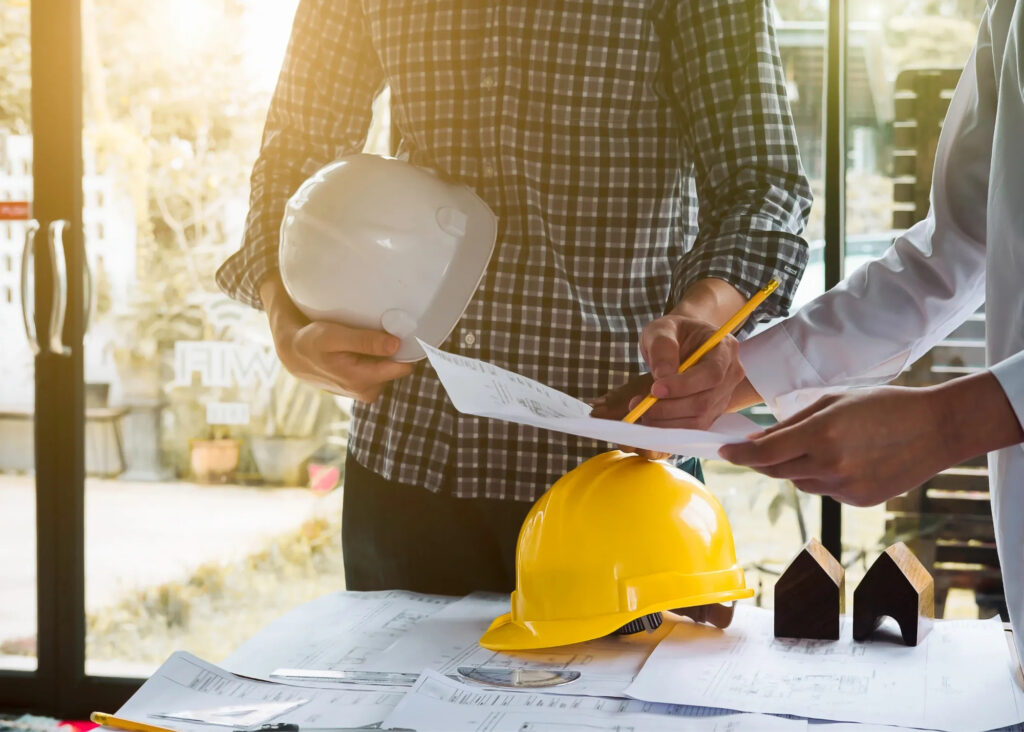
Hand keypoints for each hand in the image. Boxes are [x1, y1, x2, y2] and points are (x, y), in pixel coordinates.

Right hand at [261, 274, 413, 402]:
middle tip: (378, 332)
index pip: (403, 367)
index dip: (405, 349)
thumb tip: (395, 344)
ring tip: (363, 341)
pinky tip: (359, 350)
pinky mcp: (362, 389)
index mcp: (363, 380)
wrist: (294, 355)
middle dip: (392, 351)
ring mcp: (365, 392)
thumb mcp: (334, 336)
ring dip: (381, 355)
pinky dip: (374, 360)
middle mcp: (367, 391)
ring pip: (388, 370)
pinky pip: (378, 371)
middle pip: (397, 368)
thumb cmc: (312, 342)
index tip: (402, 333)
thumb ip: (365, 341)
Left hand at [589, 315, 743, 458]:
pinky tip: (650, 419)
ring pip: (698, 420)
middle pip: (704, 402)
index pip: (711, 373)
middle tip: (639, 404)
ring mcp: (723, 396)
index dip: (684, 385)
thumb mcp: (662, 328)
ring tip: (641, 411)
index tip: (655, 389)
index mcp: (725, 348)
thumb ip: (662, 346)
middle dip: (668, 408)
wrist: (681, 342)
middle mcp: (731, 375)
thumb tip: (662, 375)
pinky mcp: (712, 413)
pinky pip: (692, 429)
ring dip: (665, 422)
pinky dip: (669, 428)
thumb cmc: (673, 333)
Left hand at [718, 387, 951, 506]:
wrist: (936, 428)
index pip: (763, 453)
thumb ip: (792, 423)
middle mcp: (830, 465)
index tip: (723, 452)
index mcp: (821, 435)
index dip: (738, 455)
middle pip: (775, 470)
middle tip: (758, 446)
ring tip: (826, 444)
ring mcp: (845, 487)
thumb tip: (756, 440)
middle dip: (763, 460)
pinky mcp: (857, 501)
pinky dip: (823, 476)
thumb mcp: (833, 402)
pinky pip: (824, 490)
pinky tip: (849, 459)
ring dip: (796, 466)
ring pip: (799, 481)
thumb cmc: (883, 405)